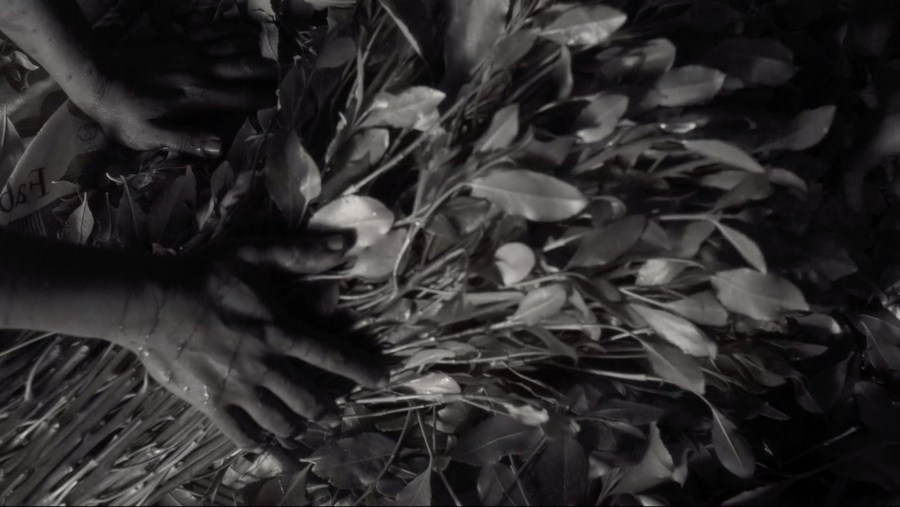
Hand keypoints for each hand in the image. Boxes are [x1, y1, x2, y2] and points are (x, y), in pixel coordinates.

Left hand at [84, 12, 275, 157]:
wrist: (93, 74)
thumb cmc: (121, 113)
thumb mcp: (148, 135)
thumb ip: (185, 140)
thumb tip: (220, 148)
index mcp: (197, 96)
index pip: (243, 97)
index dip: (268, 99)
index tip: (290, 101)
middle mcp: (201, 70)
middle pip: (246, 65)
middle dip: (273, 69)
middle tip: (297, 72)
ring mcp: (192, 52)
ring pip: (235, 45)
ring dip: (260, 47)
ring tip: (283, 51)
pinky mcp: (181, 42)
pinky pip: (215, 31)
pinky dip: (236, 29)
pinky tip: (250, 30)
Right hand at [126, 234, 387, 448]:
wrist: (151, 302)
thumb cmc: (205, 274)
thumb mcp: (255, 253)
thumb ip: (301, 253)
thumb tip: (346, 243)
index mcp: (279, 330)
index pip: (331, 354)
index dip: (362, 368)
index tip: (384, 378)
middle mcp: (264, 365)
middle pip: (309, 399)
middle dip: (329, 411)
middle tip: (339, 416)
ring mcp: (238, 388)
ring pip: (280, 420)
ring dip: (300, 429)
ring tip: (309, 434)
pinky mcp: (211, 402)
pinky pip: (241, 434)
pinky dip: (260, 447)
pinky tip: (270, 452)